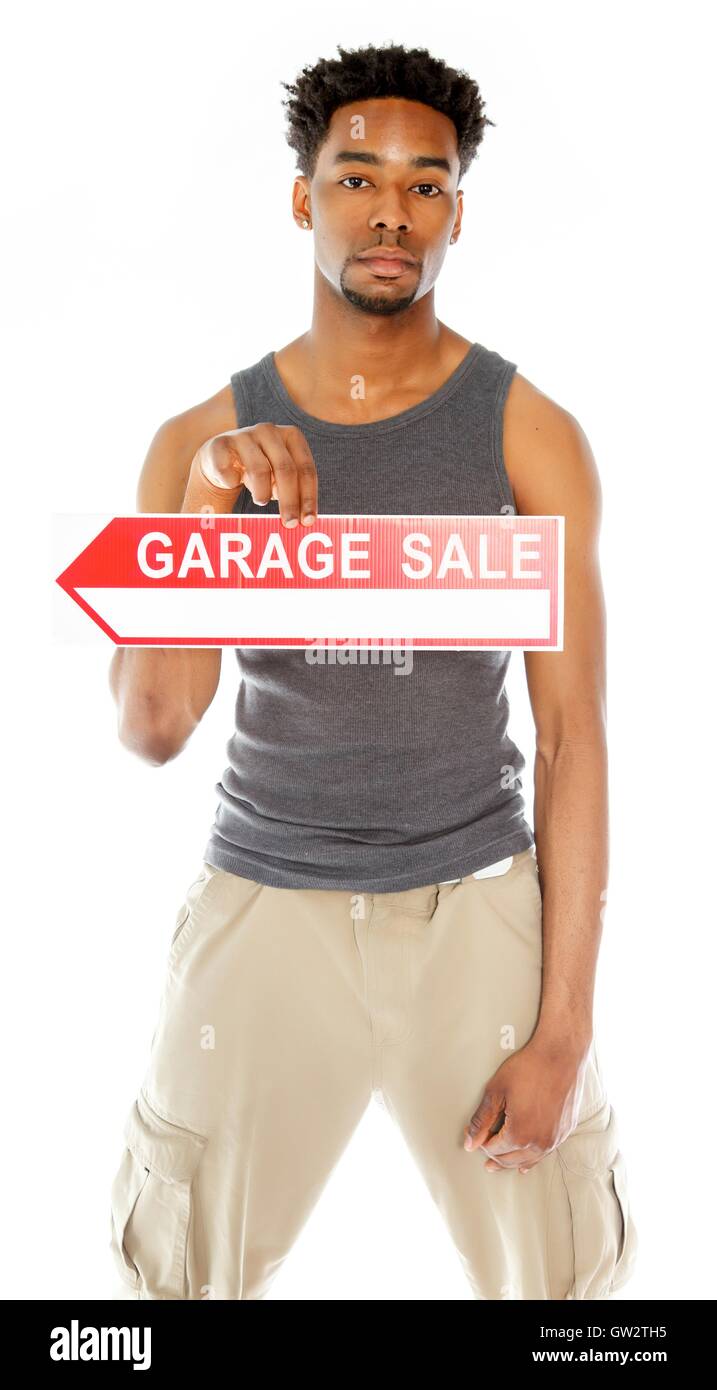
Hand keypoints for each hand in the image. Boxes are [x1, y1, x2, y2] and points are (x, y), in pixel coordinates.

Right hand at [185, 423, 317, 526]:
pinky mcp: (220, 443)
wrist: (220, 457)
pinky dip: (232, 483)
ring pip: (259, 470)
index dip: (308, 496)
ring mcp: (243, 435)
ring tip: (260, 501)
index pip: (305, 468)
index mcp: (291, 435)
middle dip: (289, 501)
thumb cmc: (258, 471)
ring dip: (262, 493)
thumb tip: (306, 520)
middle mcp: (269, 431)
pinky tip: (232, 483)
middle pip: (286, 469)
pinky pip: (230, 471)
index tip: (308, 520)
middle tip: (289, 524)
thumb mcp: (280, 476)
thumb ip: (294, 491)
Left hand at [463, 1033, 591, 1172]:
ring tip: (497, 1164)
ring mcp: (555, 1139)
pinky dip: (531, 1159)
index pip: (492, 1149)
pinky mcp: (565, 1131)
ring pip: (527, 1160)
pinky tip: (525, 1164)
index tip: (471, 1132)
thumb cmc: (528, 1068)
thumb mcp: (496, 1091)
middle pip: (509, 1159)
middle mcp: (539, 1144)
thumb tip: (470, 1144)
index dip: (479, 1141)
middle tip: (481, 1148)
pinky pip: (545, 1153)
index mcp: (519, 1135)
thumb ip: (481, 1120)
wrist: (561, 1054)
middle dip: (493, 1156)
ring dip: (510, 1162)